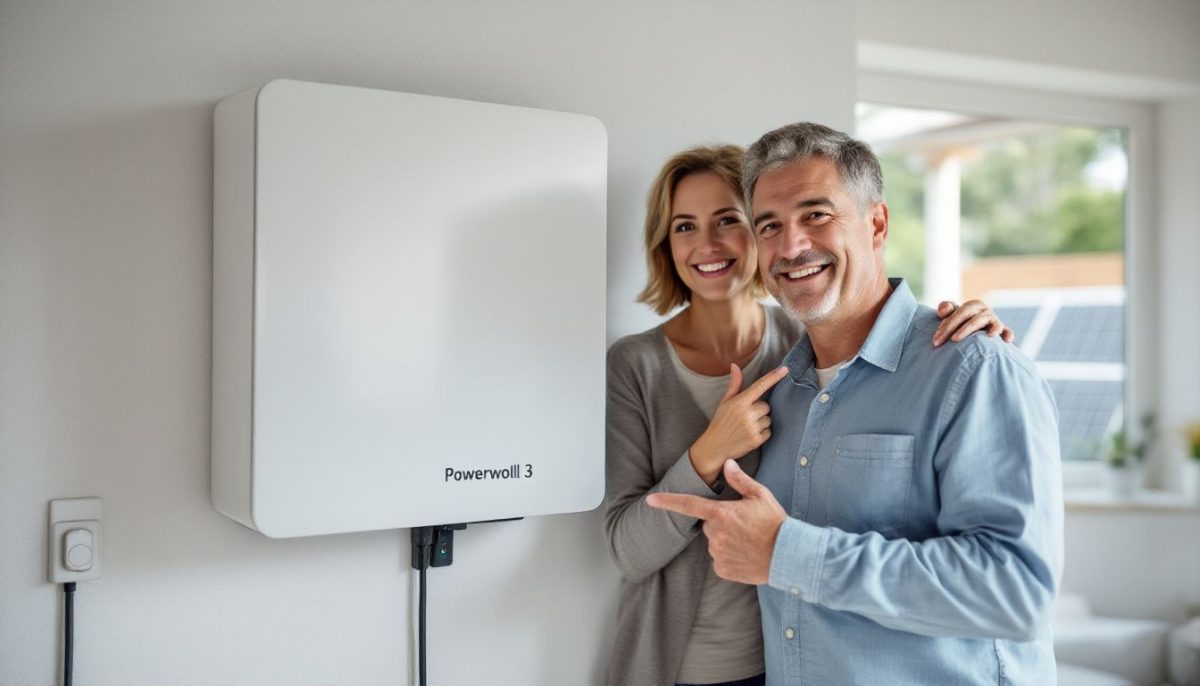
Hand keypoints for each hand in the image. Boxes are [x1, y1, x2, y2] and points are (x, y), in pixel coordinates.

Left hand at [647, 460, 785, 584]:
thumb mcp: (760, 496)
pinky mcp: (723, 570)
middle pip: (708, 525)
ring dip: (726, 541)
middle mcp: (716, 534)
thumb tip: (727, 464)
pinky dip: (730, 558)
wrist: (788, 555)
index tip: (650, 500)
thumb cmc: (775, 523)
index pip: (688, 505)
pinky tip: (746, 555)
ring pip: (714, 544)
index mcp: (721, 513)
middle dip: (721, 524)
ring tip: (748, 541)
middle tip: (744, 525)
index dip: (667, 502)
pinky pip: (720, 561)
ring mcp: (718, 553)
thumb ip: (740, 480)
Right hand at [689, 365, 788, 483]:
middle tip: (746, 416)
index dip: (773, 377)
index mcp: (739, 402)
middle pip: (766, 405)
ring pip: (769, 419)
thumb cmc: (720, 422)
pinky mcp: (756, 440)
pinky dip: (762, 433)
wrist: (714, 447)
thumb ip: (734, 384)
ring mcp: (752, 428)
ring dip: (761, 422)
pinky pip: (769, 431)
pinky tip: (750, 434)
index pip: (760, 386)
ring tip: (747, 426)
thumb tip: (735, 366)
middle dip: (759, 410)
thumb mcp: (724, 402)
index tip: (785, 369)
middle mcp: (746, 414)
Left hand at [933, 299, 1014, 346]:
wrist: (978, 326)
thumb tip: (942, 311)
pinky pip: (1007, 330)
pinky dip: (1008, 334)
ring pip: (986, 324)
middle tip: (952, 341)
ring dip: (982, 330)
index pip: (958, 315)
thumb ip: (946, 308)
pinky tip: (1007, 340)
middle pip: (972, 319)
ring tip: (978, 336)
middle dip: (962, 330)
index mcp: (972, 305)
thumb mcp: (954, 313)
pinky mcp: (1003, 329)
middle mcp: (984, 311)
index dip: (947, 327)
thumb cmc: (962, 321)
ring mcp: (994, 320)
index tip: (936, 341)